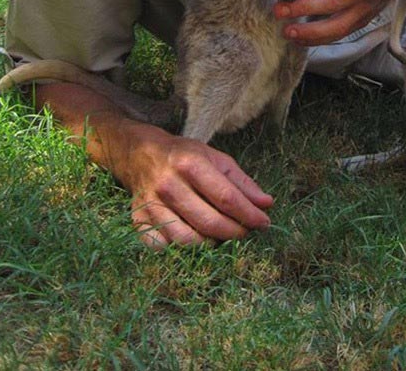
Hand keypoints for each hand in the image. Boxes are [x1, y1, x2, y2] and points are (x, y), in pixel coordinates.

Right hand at [123, 124, 273, 248]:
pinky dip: (180, 250)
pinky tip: (192, 239)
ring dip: (211, 244)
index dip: (249, 214)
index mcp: (191, 164)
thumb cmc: (184, 156)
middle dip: (235, 232)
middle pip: (209, 222)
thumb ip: (242, 182)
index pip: (227, 198)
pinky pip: (163, 248)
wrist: (141, 154)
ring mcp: (151, 206)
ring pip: (187, 241)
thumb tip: (266, 204)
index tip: (264, 222)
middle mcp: (169, 186)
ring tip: (221, 235)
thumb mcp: (216, 158)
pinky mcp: (139, 221)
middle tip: (246, 231)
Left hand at [273, 0, 398, 45]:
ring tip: (288, 31)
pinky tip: (302, 38)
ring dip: (311, 32)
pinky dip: (321, 39)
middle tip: (279, 10)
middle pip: (333, 2)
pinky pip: (343, 33)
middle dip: (303, 8)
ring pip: (339, 26)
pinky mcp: (367, 19)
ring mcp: (369, 7)